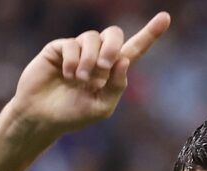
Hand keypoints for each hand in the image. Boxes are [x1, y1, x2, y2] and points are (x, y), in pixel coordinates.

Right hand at [8, 12, 170, 137]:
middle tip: (105, 65)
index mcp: (112, 71)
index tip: (165, 18)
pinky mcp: (59, 48)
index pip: (134, 49)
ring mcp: (78, 50)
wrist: (41, 117)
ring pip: (93, 38)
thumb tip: (125, 60)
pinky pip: (72, 44)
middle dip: (112, 46)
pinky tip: (68, 75)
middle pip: (114, 34)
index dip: (150, 34)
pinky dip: (73, 60)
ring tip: (80, 79)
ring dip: (90, 59)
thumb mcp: (101, 107)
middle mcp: (97, 56)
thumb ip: (116, 87)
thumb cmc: (72, 115)